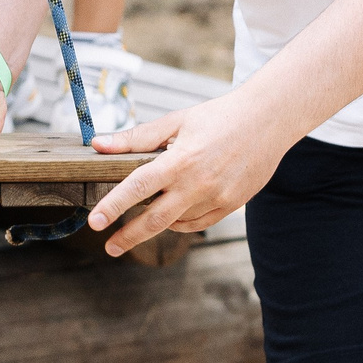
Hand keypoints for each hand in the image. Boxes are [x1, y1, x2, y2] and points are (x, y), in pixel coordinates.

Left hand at [84, 99, 289, 256]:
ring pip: (177, 221)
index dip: (113, 206)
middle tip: (109, 247)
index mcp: (180, 160)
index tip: (95, 222)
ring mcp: (218, 198)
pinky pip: (199, 223)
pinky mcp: (232, 205)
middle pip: (155, 219)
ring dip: (157, 223)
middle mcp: (198, 184)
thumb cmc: (218, 116)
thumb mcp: (175, 121)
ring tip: (143, 216)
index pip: (138, 187)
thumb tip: (99, 144)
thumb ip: (136, 138)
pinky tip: (171, 216)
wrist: (268, 121)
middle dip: (129, 236)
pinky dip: (180, 223)